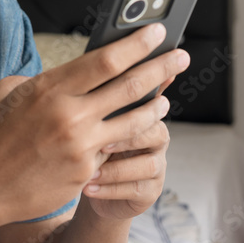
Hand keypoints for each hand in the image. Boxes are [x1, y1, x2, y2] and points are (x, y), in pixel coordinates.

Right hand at [0, 23, 188, 229]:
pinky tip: (129, 133)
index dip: (137, 44)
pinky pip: (111, 151)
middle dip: (162, 68)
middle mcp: (71, 117)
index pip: (107, 60)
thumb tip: (75, 72)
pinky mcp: (84, 174)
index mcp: (51, 89)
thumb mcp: (10, 91)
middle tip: (181, 57)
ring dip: (156, 107)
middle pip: (131, 87)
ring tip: (166, 99)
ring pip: (133, 123)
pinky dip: (121, 141)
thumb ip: (46, 78)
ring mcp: (81, 148)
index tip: (158, 32)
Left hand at [80, 62, 184, 219]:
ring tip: (95, 159)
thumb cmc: (88, 141)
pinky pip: (136, 188)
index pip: (150, 90)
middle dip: (132, 124)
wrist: (88, 184)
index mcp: (143, 108)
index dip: (144, 82)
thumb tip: (91, 52)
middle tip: (106, 129)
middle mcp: (155, 134)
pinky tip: (88, 186)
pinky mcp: (149, 190)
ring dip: (118, 161)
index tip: (121, 89)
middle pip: (153, 122)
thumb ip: (97, 88)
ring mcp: (155, 163)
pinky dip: (110, 187)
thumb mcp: (88, 113)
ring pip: (148, 161)